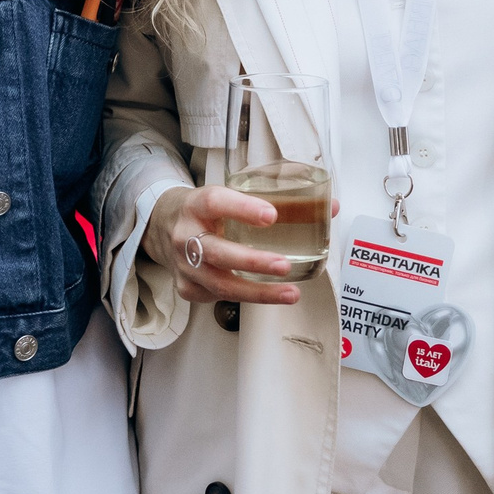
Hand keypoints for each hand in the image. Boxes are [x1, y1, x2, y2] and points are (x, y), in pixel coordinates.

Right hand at [145, 182, 318, 306]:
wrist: (162, 226)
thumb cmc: (206, 211)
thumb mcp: (228, 195)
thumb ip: (272, 201)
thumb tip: (330, 208)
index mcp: (197, 204)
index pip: (216, 202)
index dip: (242, 208)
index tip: (271, 215)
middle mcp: (184, 235)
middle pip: (217, 252)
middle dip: (253, 262)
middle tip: (284, 265)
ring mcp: (183, 265)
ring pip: (220, 284)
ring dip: (258, 292)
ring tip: (290, 293)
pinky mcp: (187, 288)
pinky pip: (219, 297)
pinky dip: (246, 298)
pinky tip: (267, 295)